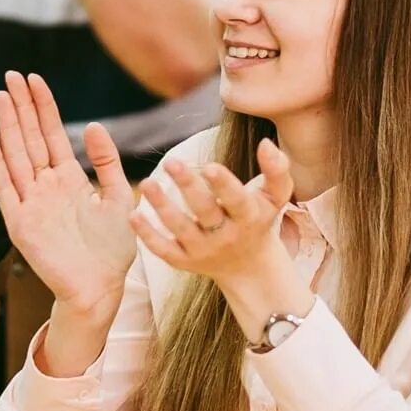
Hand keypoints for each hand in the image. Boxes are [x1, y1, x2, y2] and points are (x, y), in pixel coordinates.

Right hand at [0, 72, 135, 316]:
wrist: (102, 287)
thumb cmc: (112, 249)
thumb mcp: (118, 196)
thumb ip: (107, 162)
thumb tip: (92, 126)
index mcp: (68, 179)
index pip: (52, 134)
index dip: (42, 106)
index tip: (34, 78)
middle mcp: (46, 187)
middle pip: (30, 138)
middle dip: (21, 106)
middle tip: (11, 74)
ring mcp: (30, 202)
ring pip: (16, 155)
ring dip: (8, 125)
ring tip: (1, 95)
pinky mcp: (19, 222)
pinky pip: (4, 187)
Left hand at [134, 139, 295, 288]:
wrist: (248, 267)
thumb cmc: (259, 220)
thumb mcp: (276, 198)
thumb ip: (277, 170)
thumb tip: (266, 143)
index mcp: (248, 217)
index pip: (236, 201)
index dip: (224, 185)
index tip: (210, 166)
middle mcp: (226, 236)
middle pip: (205, 211)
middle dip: (188, 187)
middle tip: (171, 162)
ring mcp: (203, 250)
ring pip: (180, 229)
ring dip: (162, 206)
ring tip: (147, 183)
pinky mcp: (184, 262)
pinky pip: (163, 250)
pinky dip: (147, 235)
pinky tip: (133, 216)